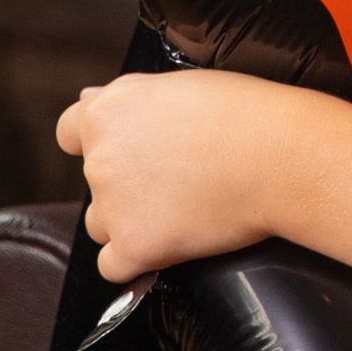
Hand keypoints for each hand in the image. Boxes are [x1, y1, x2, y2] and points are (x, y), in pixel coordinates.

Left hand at [55, 69, 306, 283]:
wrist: (281, 156)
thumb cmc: (245, 113)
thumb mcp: (182, 84)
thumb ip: (130, 94)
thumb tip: (89, 99)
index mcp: (108, 112)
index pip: (71, 130)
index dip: (96, 140)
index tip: (127, 147)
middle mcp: (100, 159)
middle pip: (94, 180)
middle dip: (127, 181)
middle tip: (180, 175)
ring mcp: (113, 206)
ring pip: (101, 223)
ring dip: (130, 220)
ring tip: (182, 208)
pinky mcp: (136, 246)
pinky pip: (114, 266)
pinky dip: (137, 260)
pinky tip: (171, 242)